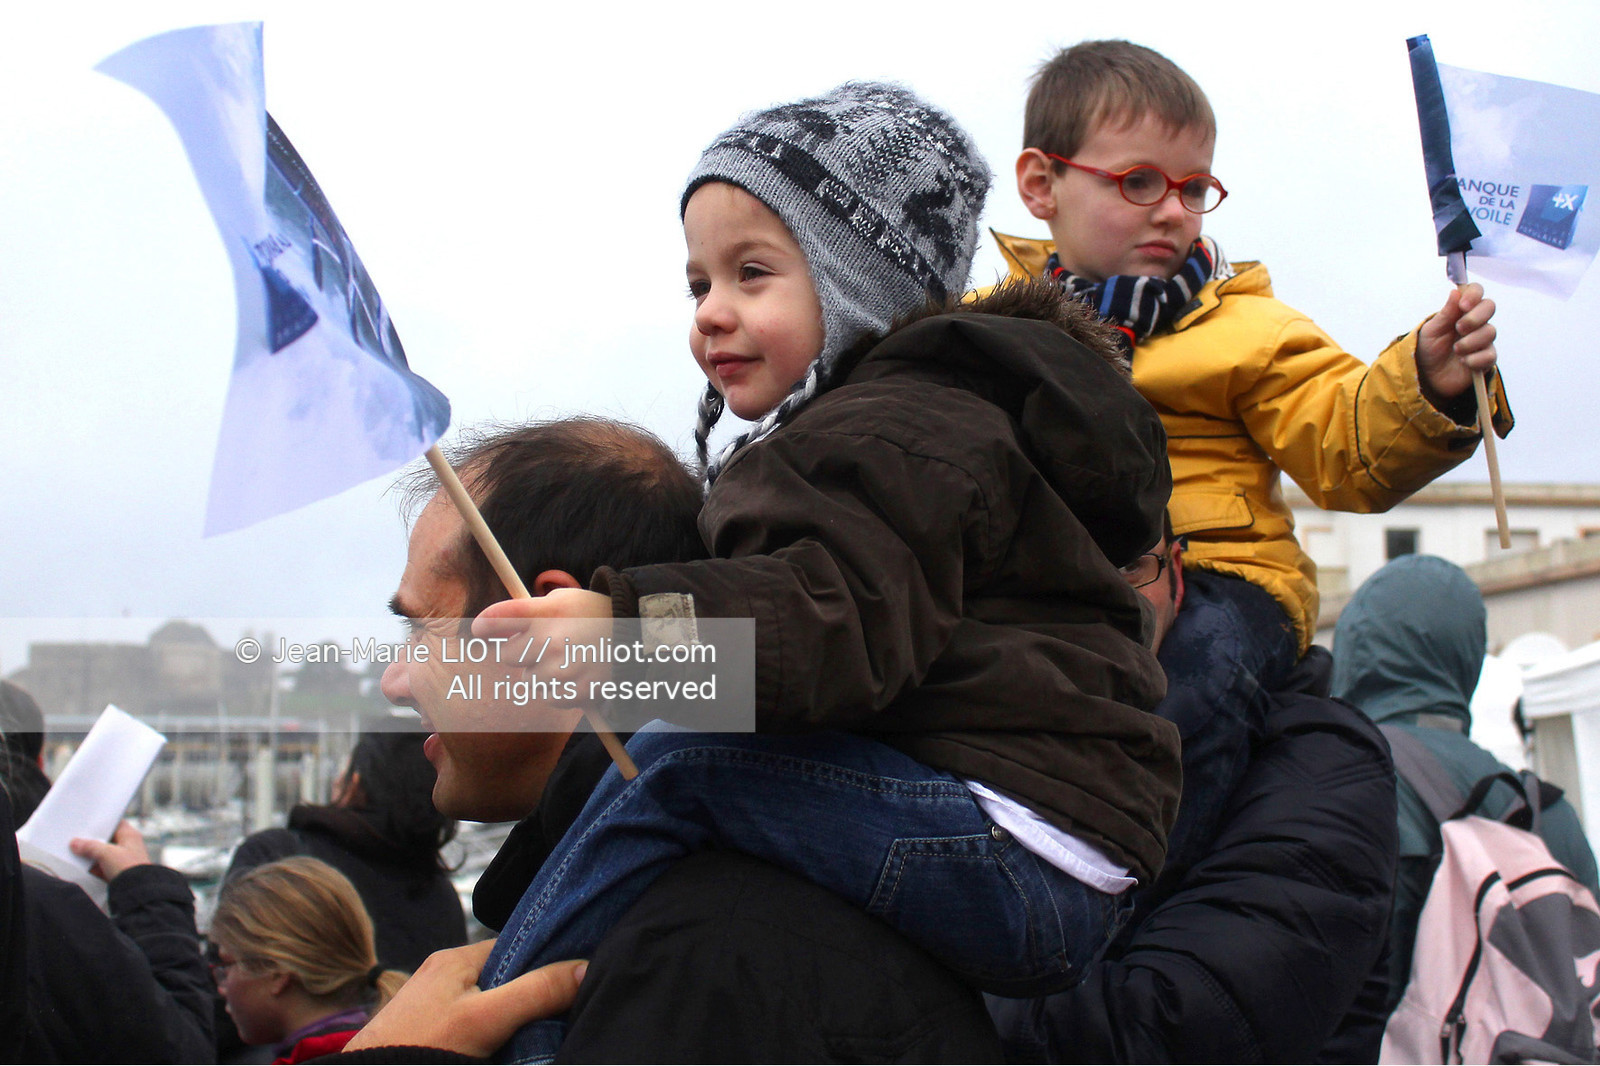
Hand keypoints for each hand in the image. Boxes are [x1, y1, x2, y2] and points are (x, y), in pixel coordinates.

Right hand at [69, 820, 150, 881]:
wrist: (137, 892)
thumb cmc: (128, 868)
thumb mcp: (106, 854)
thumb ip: (90, 847)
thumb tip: (75, 843)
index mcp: (130, 835)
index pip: (114, 823)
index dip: (101, 823)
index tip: (85, 823)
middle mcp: (128, 845)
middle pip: (106, 839)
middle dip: (92, 841)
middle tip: (74, 838)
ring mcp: (122, 859)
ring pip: (103, 853)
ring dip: (90, 855)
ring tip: (72, 852)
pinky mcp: (117, 872)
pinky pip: (102, 866)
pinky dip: (92, 866)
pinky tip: (78, 866)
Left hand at [345, 939, 585, 1056]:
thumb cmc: (419, 1049)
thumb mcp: (487, 1017)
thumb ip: (537, 992)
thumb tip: (585, 968)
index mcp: (454, 958)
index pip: (516, 947)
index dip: (547, 964)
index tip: (575, 982)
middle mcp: (442, 977)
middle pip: (504, 979)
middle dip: (530, 998)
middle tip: (559, 1018)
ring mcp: (431, 1008)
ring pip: (488, 1007)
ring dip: (511, 1023)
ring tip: (534, 1039)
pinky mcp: (425, 1035)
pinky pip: (470, 1028)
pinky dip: (490, 1039)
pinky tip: (503, 1054)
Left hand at [474, 589, 614, 693]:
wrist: (638, 635)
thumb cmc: (594, 613)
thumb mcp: (562, 599)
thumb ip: (528, 610)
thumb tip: (489, 624)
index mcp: (545, 613)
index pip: (495, 621)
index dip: (483, 626)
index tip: (481, 629)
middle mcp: (550, 642)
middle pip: (506, 655)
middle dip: (517, 650)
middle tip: (537, 644)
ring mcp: (563, 669)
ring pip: (527, 678)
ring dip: (538, 671)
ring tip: (562, 658)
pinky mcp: (575, 691)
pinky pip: (548, 695)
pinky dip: (556, 688)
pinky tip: (572, 673)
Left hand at [1416, 282, 1497, 404]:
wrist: (1428, 375)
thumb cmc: (1429, 348)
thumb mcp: (1431, 330)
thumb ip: (1445, 313)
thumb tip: (1455, 292)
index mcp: (1461, 310)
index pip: (1476, 291)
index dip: (1474, 294)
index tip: (1463, 305)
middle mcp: (1476, 322)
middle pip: (1489, 306)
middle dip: (1474, 317)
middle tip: (1459, 328)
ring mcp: (1483, 339)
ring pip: (1490, 332)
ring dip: (1470, 341)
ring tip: (1456, 350)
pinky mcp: (1486, 358)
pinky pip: (1490, 355)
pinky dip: (1474, 359)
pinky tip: (1463, 361)